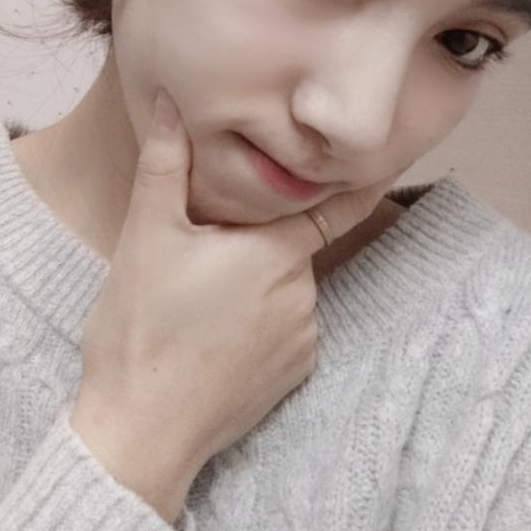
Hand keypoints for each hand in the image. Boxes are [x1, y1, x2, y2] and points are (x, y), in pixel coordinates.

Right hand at [70, 89, 398, 519]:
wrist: (140, 430)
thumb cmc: (141, 327)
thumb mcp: (147, 235)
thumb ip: (165, 162)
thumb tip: (168, 100)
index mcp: (275, 253)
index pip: (334, 207)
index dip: (358, 184)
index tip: (390, 161)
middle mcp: (303, 295)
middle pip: (289, 248)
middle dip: (257, 244)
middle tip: (198, 261)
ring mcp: (304, 341)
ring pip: (286, 291)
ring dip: (256, 287)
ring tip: (196, 307)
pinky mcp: (295, 378)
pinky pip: (287, 332)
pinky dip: (260, 327)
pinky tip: (214, 339)